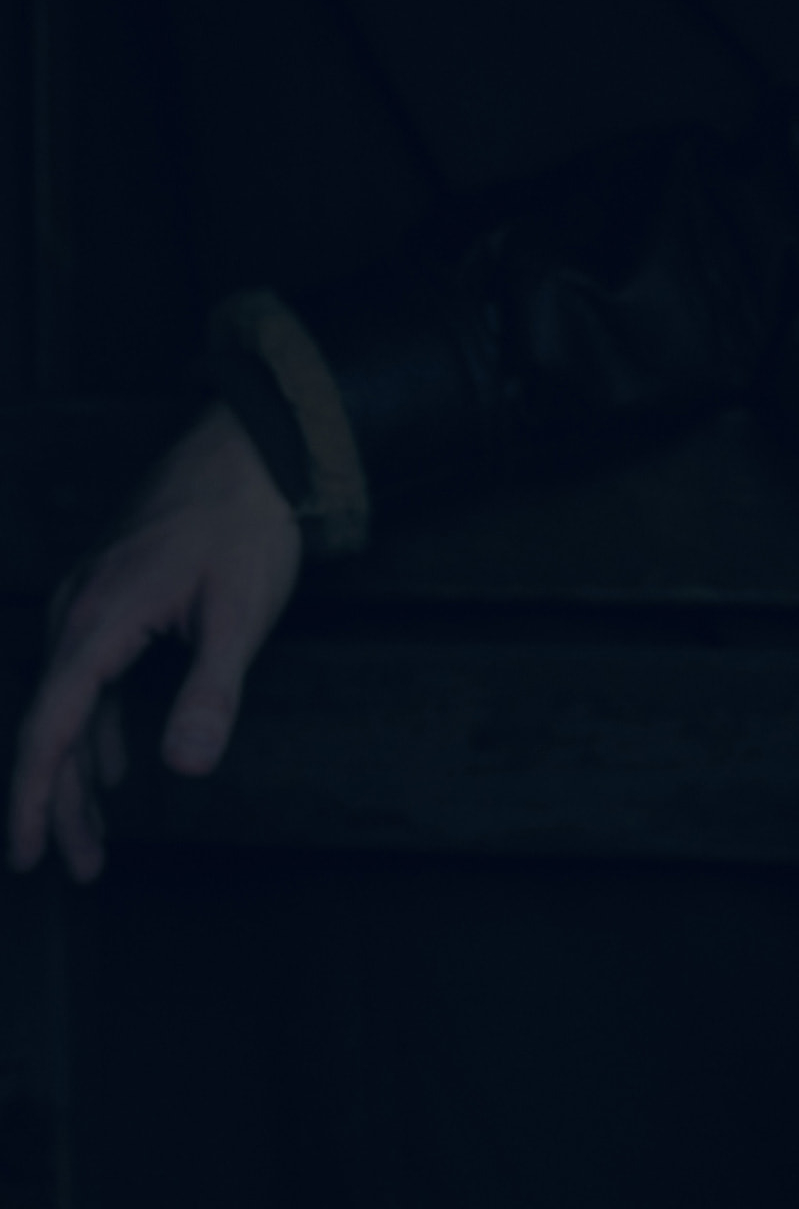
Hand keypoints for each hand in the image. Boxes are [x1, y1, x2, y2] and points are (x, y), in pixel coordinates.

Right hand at [9, 404, 303, 880]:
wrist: (250, 449)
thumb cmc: (246, 525)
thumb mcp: (241, 614)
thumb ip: (211, 693)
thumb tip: (184, 767)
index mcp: (97, 623)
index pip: (50, 729)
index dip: (35, 797)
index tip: (28, 854)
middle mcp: (77, 614)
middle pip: (54, 727)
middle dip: (58, 804)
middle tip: (74, 869)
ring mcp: (89, 604)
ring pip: (70, 706)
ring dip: (80, 773)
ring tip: (93, 839)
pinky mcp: (111, 598)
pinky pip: (89, 679)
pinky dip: (99, 729)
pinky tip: (116, 765)